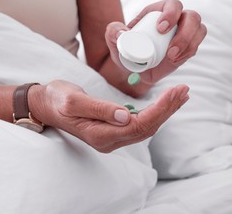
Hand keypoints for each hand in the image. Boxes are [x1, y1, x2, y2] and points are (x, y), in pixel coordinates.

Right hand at [28, 80, 188, 152]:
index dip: (161, 109)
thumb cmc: (57, 100)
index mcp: (100, 135)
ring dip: (164, 111)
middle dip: (168, 110)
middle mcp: (109, 141)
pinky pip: (139, 124)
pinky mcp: (113, 130)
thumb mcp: (74, 101)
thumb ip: (99, 109)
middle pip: (147, 128)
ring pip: (145, 127)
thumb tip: (126, 116)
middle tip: (184, 90)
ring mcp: (111, 137)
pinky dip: (154, 112)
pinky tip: (164, 103)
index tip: (176, 91)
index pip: (139, 125)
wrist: (47, 104)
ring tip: (180, 95)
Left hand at [106, 0, 206, 84]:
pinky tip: (174, 61)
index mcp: (158, 11)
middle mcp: (176, 19)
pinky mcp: (188, 47)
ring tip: (171, 58)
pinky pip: (195, 47)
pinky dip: (187, 54)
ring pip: (200, 30)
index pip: (173, 4)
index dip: (171, 14)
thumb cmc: (126, 50)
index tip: (160, 29)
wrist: (134, 67)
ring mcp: (185, 33)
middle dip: (185, 32)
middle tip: (170, 50)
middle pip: (192, 16)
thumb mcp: (115, 41)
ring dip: (189, 44)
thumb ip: (113, 33)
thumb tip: (121, 33)